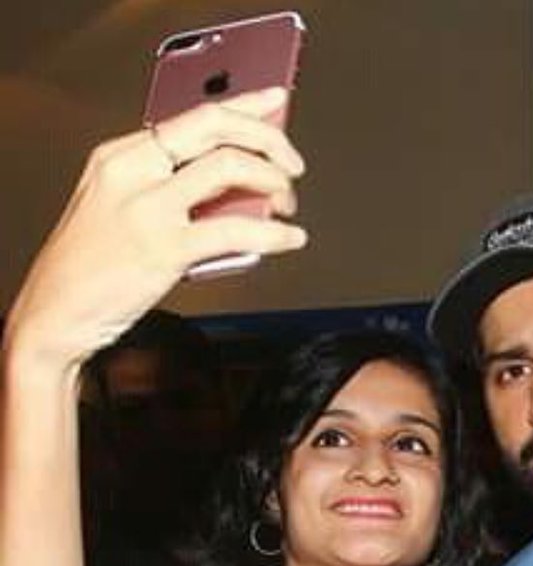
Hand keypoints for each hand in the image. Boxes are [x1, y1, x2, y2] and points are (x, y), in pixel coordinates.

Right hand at [5, 89, 306, 378]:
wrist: (56, 311)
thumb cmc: (91, 267)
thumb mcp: (122, 208)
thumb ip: (170, 190)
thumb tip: (237, 187)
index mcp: (122, 155)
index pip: (194, 114)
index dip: (245, 106)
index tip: (276, 104)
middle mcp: (133, 171)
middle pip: (215, 127)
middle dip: (268, 139)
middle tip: (293, 165)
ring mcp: (148, 208)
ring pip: (229, 167)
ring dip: (274, 184)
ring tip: (288, 206)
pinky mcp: (164, 248)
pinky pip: (235, 230)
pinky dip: (274, 234)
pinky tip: (288, 239)